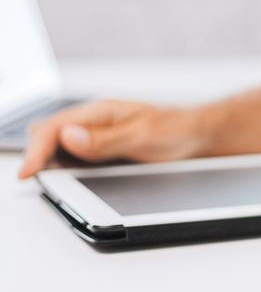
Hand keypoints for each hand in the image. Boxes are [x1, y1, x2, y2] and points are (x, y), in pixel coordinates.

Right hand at [18, 100, 206, 178]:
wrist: (201, 134)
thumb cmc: (177, 129)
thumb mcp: (143, 136)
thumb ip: (105, 139)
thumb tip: (68, 137)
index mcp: (101, 111)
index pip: (54, 128)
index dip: (36, 152)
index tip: (27, 173)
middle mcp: (96, 120)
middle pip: (50, 135)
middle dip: (38, 155)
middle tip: (35, 179)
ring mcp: (100, 134)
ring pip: (61, 146)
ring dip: (51, 161)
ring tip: (46, 180)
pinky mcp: (107, 147)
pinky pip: (78, 155)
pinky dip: (68, 166)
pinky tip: (70, 178)